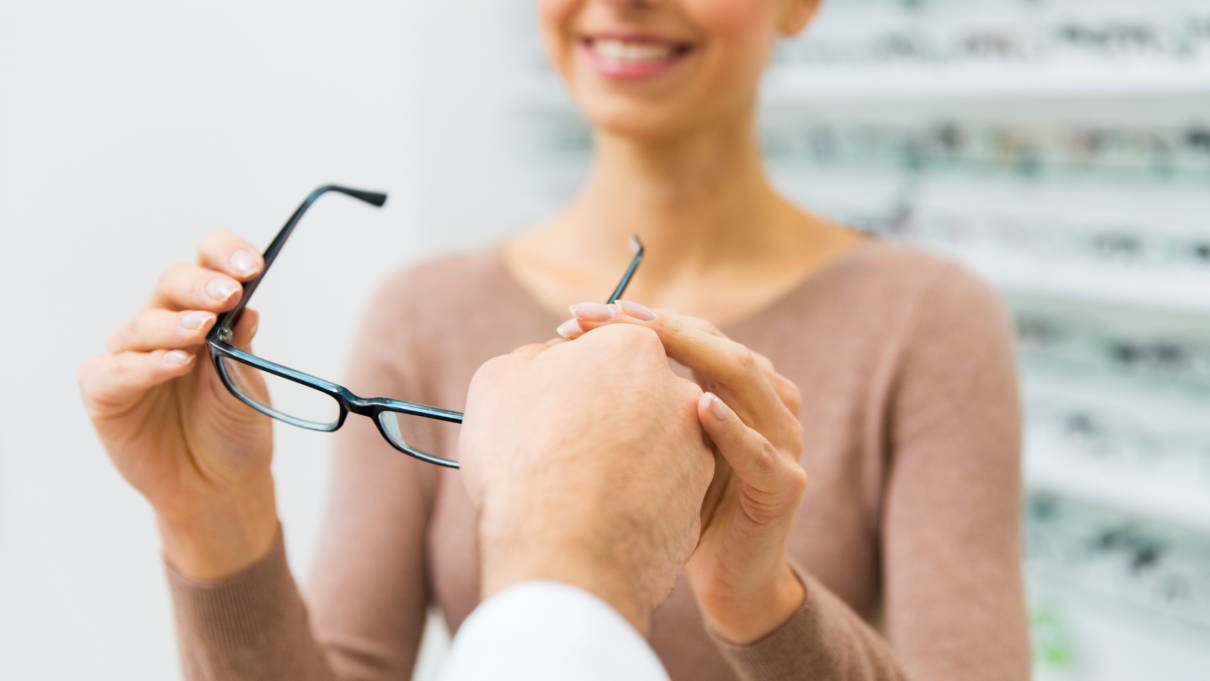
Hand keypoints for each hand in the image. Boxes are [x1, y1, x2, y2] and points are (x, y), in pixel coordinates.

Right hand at [78, 231, 277, 579]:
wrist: (219, 487)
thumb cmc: (234, 429)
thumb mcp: (248, 385)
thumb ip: (241, 347)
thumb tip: (247, 308)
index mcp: (204, 311)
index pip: (208, 264)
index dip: (225, 254)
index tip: (251, 266)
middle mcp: (165, 325)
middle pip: (172, 284)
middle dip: (201, 285)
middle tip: (227, 294)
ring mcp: (131, 357)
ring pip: (143, 325)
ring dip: (173, 325)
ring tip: (202, 331)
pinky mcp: (105, 392)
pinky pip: (116, 371)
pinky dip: (145, 366)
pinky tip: (174, 364)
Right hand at [459, 324, 715, 635]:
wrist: (564, 555)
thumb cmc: (523, 459)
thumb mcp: (499, 383)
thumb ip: (533, 359)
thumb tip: (549, 363)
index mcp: (633, 348)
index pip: (602, 345)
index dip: (570, 370)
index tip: (546, 395)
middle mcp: (678, 390)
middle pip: (632, 391)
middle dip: (600, 411)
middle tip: (558, 442)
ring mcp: (696, 446)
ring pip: (648, 440)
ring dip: (618, 455)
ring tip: (574, 486)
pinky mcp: (698, 498)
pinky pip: (659, 486)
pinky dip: (633, 495)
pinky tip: (597, 514)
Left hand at [561, 301, 807, 643]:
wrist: (729, 581)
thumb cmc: (685, 504)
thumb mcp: (658, 441)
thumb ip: (638, 400)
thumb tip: (562, 360)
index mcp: (738, 383)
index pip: (690, 331)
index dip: (636, 318)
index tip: (575, 315)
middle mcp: (767, 399)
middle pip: (713, 342)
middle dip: (651, 325)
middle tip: (591, 317)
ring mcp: (782, 439)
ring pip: (742, 376)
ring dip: (689, 352)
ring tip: (640, 338)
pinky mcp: (784, 484)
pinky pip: (758, 449)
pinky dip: (731, 427)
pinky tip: (701, 407)